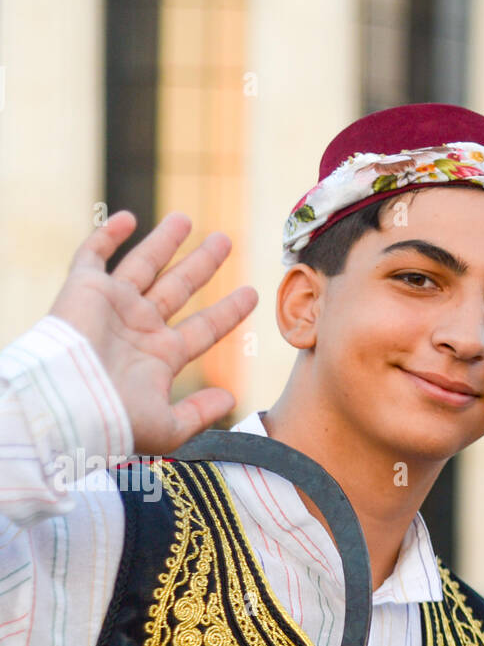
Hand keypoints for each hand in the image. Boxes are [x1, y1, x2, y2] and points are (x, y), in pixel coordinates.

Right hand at [48, 211, 257, 453]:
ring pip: (144, 264)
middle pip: (179, 287)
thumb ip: (201, 413)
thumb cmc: (117, 419)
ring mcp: (114, 305)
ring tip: (187, 219)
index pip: (205, 328)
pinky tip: (129, 217)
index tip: (253, 294)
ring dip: (165, 241)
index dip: (229, 311)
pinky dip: (108, 234)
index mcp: (161, 356)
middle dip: (202, 264)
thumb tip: (230, 398)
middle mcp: (140, 327)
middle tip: (225, 241)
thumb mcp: (170, 427)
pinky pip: (94, 254)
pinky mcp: (84, 288)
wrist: (69, 403)